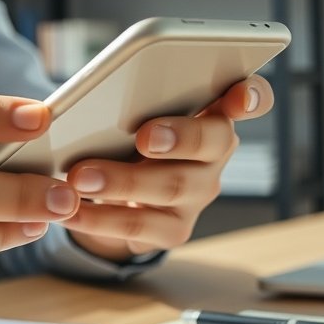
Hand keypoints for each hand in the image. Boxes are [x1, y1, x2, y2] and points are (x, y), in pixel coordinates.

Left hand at [61, 76, 274, 261]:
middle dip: (181, 137)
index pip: (250, 98)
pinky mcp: (173, 228)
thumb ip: (122, 94)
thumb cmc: (123, 132)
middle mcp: (213, 152)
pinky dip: (100, 217)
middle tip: (144, 136)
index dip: (252, 96)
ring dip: (124, 181)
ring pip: (172, 186)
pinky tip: (72, 209)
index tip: (238, 96)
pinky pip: (140, 226)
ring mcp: (198, 192)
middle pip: (214, 141)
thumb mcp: (125, 108)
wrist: (114, 191)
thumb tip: (79, 98)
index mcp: (210, 110)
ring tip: (81, 176)